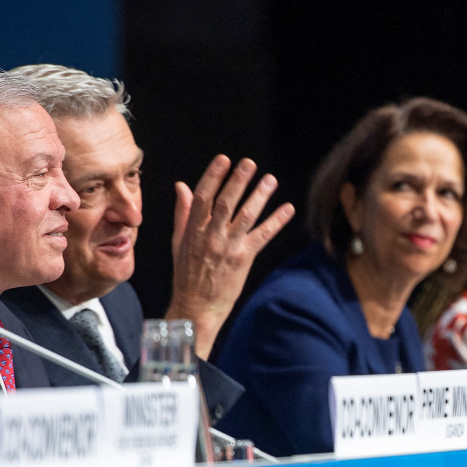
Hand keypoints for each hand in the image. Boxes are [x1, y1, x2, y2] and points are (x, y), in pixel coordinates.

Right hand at [165, 155, 295, 359]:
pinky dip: (276, 221)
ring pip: (245, 216)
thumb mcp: (179, 242)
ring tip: (270, 179)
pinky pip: (262, 236)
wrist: (196, 306)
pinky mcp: (243, 259)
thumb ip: (183, 213)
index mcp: (193, 230)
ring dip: (259, 196)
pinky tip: (288, 208)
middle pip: (226, 203)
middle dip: (238, 181)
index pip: (203, 197)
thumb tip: (182, 185)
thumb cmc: (186, 274)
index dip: (213, 176)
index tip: (223, 160)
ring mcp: (228, 248)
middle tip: (249, 163)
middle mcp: (210, 237)